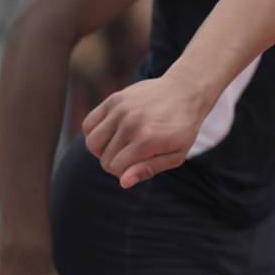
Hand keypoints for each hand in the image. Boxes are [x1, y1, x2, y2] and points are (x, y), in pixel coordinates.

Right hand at [82, 74, 204, 188]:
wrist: (185, 92)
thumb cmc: (182, 128)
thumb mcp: (176, 154)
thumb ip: (149, 169)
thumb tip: (123, 182)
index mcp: (147, 140)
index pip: (115, 168)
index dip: (124, 172)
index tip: (137, 165)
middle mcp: (130, 123)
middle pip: (104, 158)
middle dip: (115, 163)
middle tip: (132, 155)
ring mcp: (120, 109)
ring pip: (92, 142)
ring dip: (102, 150)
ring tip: (119, 146)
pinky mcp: (114, 99)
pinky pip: (88, 124)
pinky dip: (94, 133)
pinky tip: (110, 133)